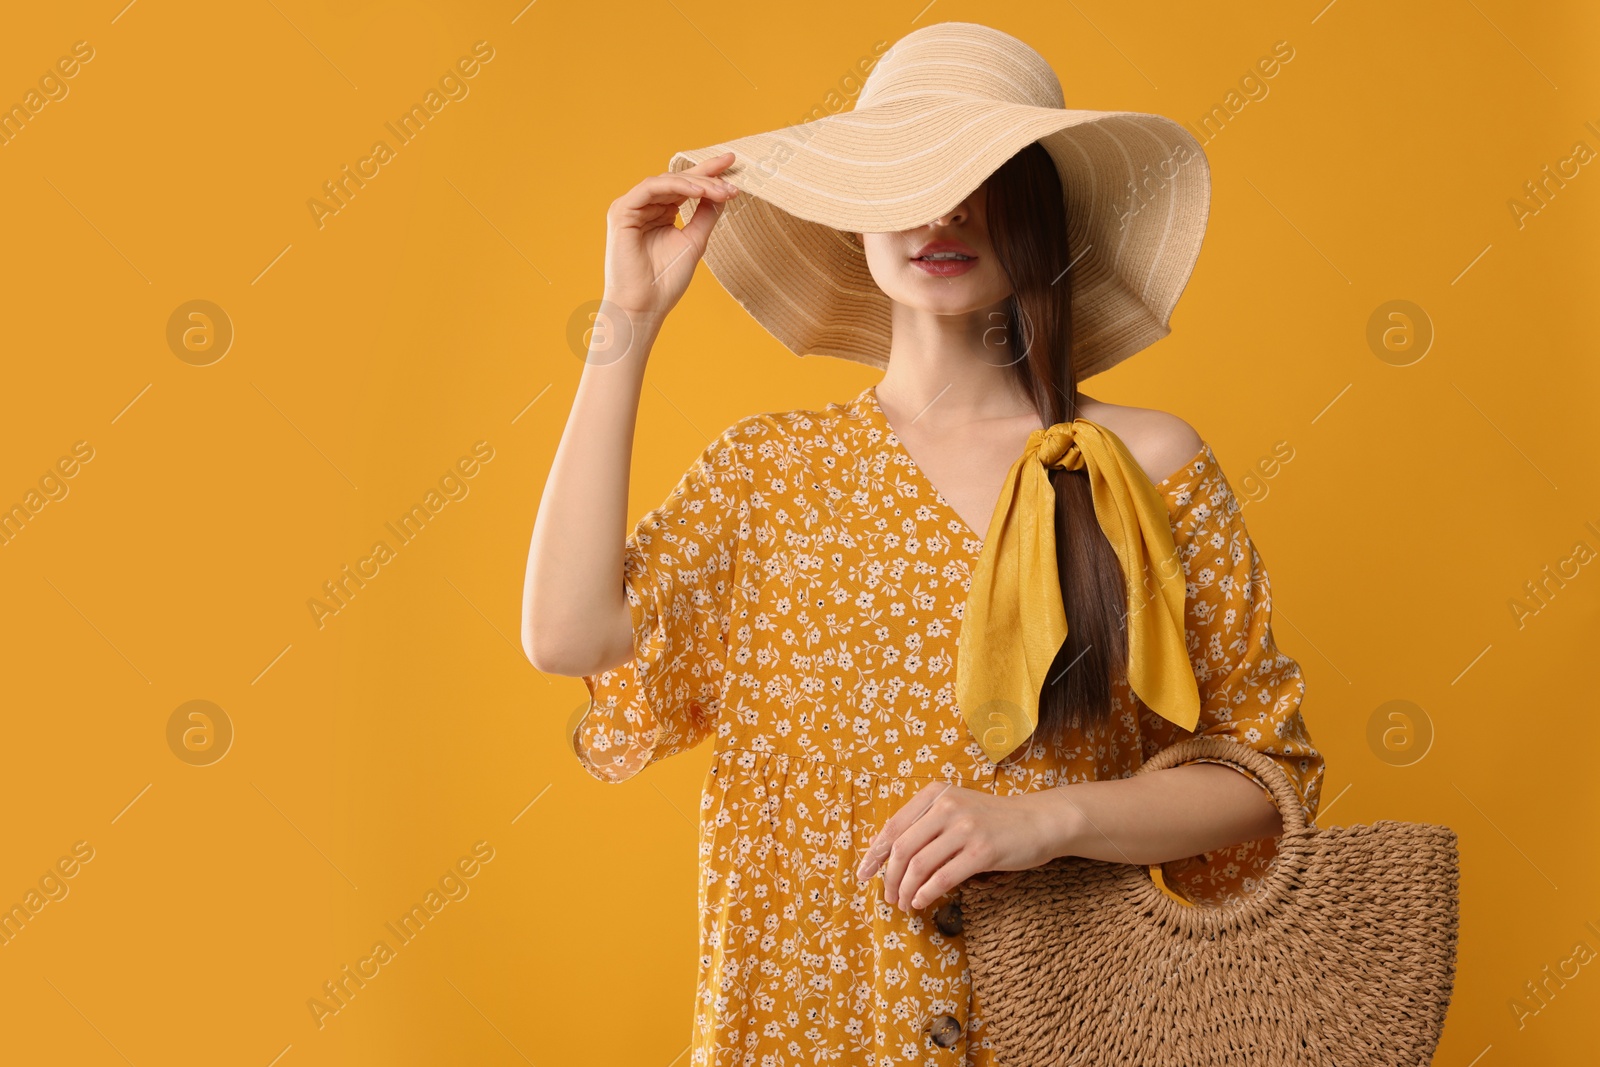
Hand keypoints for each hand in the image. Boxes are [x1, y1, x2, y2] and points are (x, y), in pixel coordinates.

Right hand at [600, 151, 740, 327]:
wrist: (643, 306)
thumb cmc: (665, 281)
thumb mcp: (694, 242)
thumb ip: (706, 215)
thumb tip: (723, 193)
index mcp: (660, 213)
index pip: (686, 187)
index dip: (709, 174)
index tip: (732, 163)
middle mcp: (645, 206)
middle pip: (678, 181)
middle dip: (707, 176)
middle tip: (732, 177)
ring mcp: (632, 207)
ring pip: (667, 182)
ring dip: (697, 183)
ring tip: (721, 190)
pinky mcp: (622, 210)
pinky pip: (651, 188)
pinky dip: (675, 187)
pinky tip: (698, 191)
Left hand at [854, 781, 1059, 911]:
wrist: (1039, 820)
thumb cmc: (994, 820)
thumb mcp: (957, 810)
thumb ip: (927, 825)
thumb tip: (891, 858)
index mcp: (935, 794)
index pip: (893, 827)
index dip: (874, 854)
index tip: (862, 874)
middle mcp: (947, 806)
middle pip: (902, 848)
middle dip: (889, 878)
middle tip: (889, 898)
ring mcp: (965, 828)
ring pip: (919, 865)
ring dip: (906, 890)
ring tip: (905, 904)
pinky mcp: (982, 851)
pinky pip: (943, 877)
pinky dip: (927, 893)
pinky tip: (922, 902)